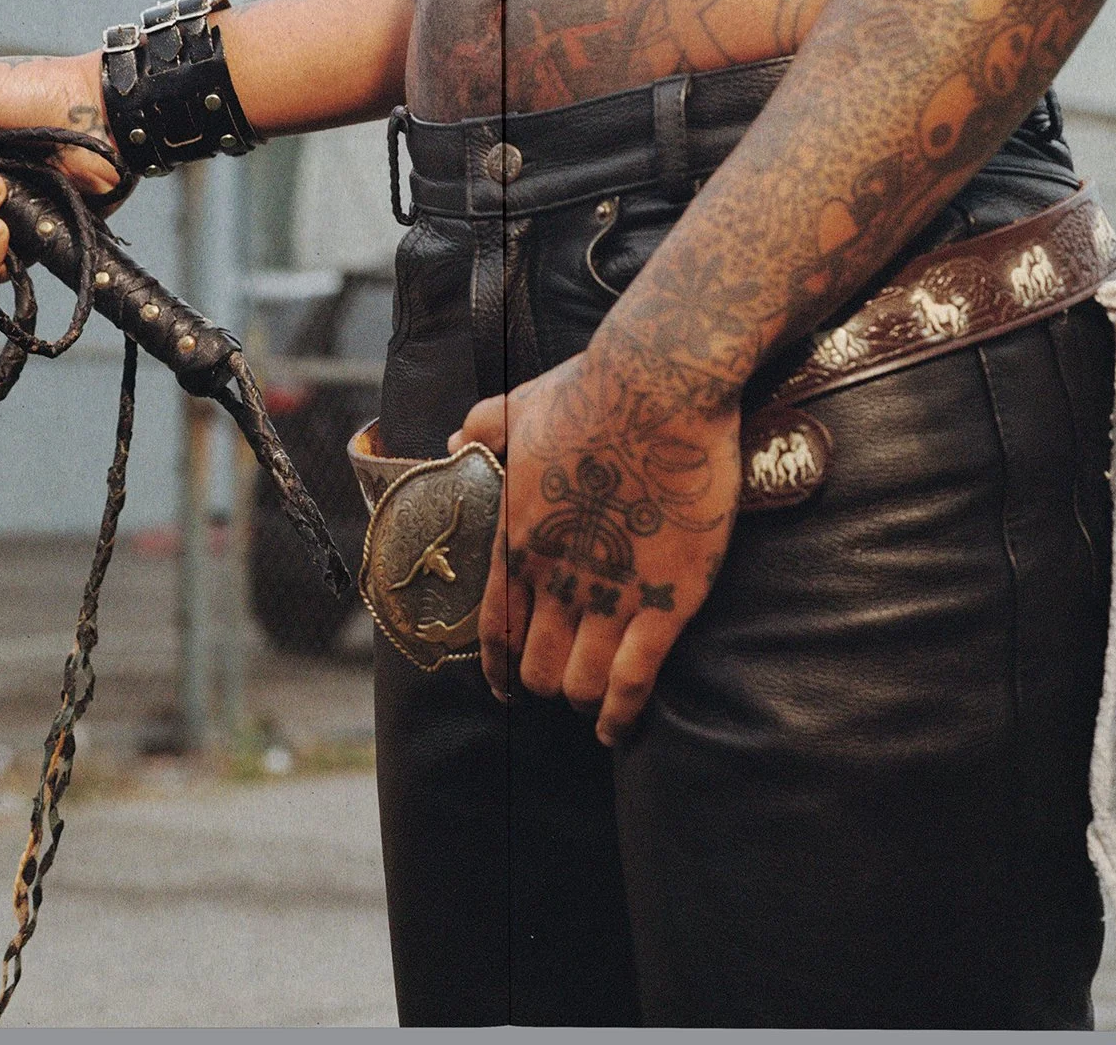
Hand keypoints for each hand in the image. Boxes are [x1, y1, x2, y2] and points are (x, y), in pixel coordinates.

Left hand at [452, 339, 740, 745]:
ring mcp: (608, 594)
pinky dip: (621, 714)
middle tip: (567, 683)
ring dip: (584, 700)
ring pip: (579, 683)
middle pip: (536, 668)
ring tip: (596, 705)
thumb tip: (450, 441)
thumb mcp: (516, 403)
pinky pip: (632, 681)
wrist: (660, 386)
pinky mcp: (664, 601)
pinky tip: (618, 728)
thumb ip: (479, 428)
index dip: (498, 668)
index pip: (492, 629)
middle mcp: (553, 578)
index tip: (505, 688)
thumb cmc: (592, 388)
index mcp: (514, 539)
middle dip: (547, 684)